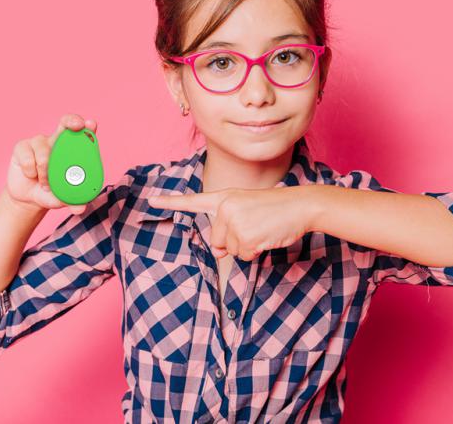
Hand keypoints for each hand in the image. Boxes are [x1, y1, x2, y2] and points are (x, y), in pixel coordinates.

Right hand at [6, 113, 96, 214]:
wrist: (29, 197)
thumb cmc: (52, 193)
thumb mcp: (64, 198)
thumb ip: (73, 201)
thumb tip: (80, 208)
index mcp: (74, 150)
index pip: (84, 133)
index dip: (88, 126)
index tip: (91, 125)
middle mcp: (58, 141)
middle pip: (66, 122)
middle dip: (72, 121)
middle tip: (77, 126)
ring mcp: (39, 142)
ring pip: (44, 148)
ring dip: (45, 169)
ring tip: (45, 184)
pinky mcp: (22, 147)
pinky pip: (28, 156)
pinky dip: (31, 171)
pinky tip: (31, 176)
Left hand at [147, 187, 310, 261]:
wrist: (301, 205)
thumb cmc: (276, 209)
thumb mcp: (247, 211)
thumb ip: (228, 228)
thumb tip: (218, 253)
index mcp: (225, 197)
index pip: (193, 201)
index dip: (170, 202)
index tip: (151, 200)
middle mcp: (225, 207)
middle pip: (216, 240)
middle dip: (233, 241)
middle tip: (255, 225)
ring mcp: (234, 221)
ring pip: (230, 250)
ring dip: (247, 245)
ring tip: (262, 228)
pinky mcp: (244, 235)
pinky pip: (243, 255)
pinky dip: (255, 251)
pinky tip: (266, 236)